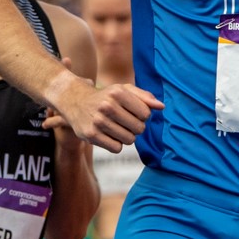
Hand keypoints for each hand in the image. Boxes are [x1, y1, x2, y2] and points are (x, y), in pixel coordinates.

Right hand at [45, 68, 163, 152]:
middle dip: (136, 127)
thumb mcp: (124, 90)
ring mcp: (98, 121)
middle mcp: (107, 105)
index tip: (134, 113)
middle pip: (139, 128)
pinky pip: (116, 148)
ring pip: (129, 140)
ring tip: (118, 128)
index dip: (143, 116)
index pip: (146, 114)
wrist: (76, 102)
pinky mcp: (91, 135)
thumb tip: (162, 107)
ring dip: (127, 137)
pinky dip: (116, 144)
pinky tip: (110, 135)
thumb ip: (145, 97)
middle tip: (127, 122)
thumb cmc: (107, 96)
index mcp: (118, 92)